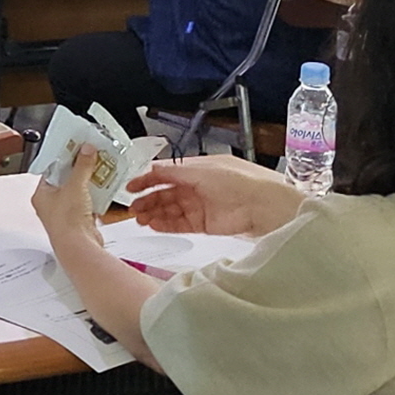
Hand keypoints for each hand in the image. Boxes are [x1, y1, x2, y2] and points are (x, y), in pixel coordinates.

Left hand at [31, 147, 108, 244]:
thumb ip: (82, 165)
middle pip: (66, 180)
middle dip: (80, 169)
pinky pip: (87, 203)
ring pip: (78, 191)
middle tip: (91, 157)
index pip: (52, 169)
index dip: (64, 157)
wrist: (79, 248)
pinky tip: (104, 188)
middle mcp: (51, 204)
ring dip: (89, 181)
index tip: (76, 147)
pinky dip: (95, 195)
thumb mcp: (75, 185)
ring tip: (100, 169)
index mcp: (41, 194)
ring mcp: (65, 213)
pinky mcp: (78, 221)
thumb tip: (85, 150)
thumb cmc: (67, 222)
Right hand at [124, 155, 306, 236]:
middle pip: (165, 194)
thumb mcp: (203, 171)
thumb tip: (152, 169)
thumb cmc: (240, 182)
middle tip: (133, 209)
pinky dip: (166, 225)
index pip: (166, 174)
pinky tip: (153, 225)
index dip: (147, 180)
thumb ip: (175, 172)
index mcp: (197, 169)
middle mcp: (197, 187)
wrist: (264, 206)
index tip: (130, 188)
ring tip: (140, 219)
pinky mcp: (205, 224)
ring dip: (154, 213)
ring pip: (170, 210)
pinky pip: (180, 224)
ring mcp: (201, 206)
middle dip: (148, 200)